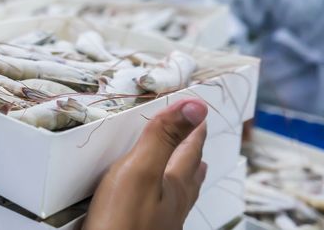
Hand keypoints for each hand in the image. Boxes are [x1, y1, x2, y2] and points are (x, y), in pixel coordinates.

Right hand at [84, 99, 208, 229]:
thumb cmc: (123, 224)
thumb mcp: (141, 170)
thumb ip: (163, 137)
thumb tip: (195, 106)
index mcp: (174, 185)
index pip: (189, 150)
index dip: (194, 129)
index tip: (200, 112)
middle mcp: (173, 205)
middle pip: (189, 174)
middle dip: (193, 155)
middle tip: (200, 141)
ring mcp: (160, 224)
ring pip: (179, 195)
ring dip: (184, 177)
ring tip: (192, 171)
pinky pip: (161, 209)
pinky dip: (164, 197)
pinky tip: (157, 205)